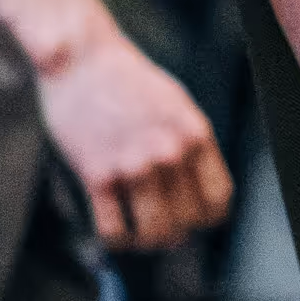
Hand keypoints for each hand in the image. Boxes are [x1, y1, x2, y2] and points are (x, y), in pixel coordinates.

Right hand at [39, 25, 233, 248]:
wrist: (81, 58)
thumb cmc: (127, 79)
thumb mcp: (176, 104)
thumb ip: (190, 143)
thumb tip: (193, 191)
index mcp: (195, 134)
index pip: (218, 199)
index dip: (208, 217)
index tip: (194, 219)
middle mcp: (170, 153)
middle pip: (188, 222)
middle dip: (176, 231)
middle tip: (161, 225)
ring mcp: (134, 165)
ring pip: (154, 234)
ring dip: (147, 242)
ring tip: (138, 233)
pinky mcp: (97, 174)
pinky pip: (113, 230)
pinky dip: (116, 240)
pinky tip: (114, 231)